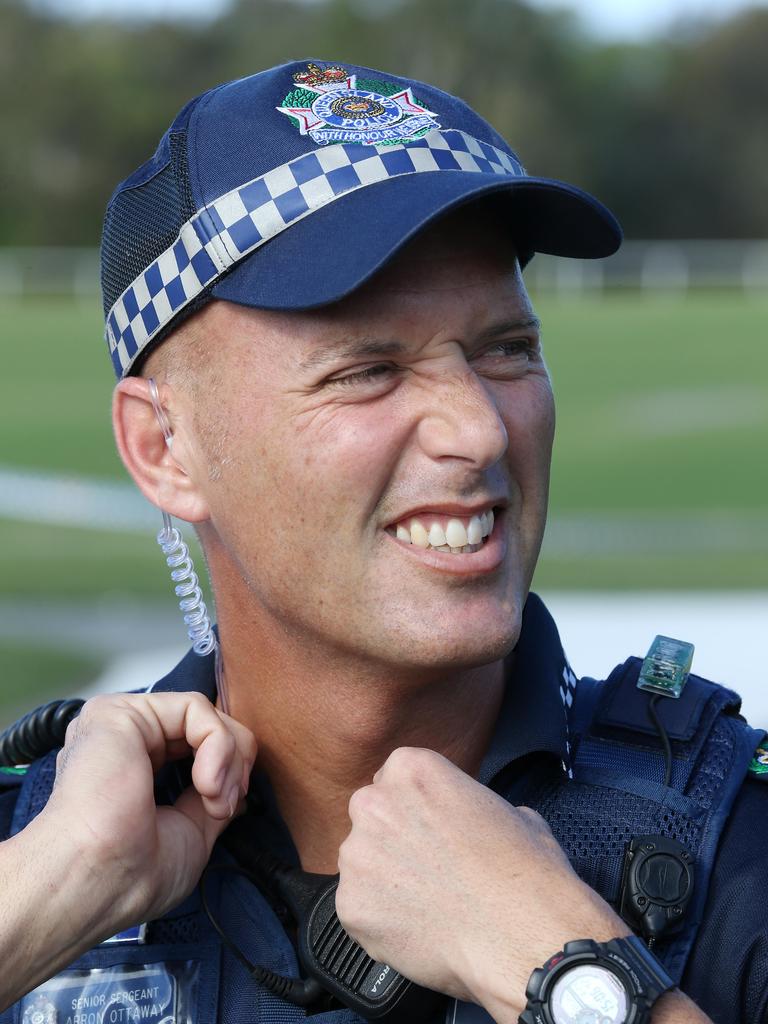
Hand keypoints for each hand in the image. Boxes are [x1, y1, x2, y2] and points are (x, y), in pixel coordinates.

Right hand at [44, 691, 256, 932]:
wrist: (95, 879)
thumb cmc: (129, 873)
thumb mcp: (192, 832)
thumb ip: (212, 797)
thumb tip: (236, 784)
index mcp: (134, 767)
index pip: (196, 746)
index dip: (230, 770)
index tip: (230, 807)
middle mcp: (125, 740)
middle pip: (204, 726)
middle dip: (235, 762)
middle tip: (228, 801)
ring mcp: (122, 723)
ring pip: (204, 715)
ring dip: (228, 757)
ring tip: (214, 796)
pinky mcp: (122, 711)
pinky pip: (194, 708)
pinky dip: (217, 743)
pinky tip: (206, 781)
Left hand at [336, 747, 626, 1019]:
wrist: (522, 936)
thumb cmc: (525, 871)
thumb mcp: (511, 811)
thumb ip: (470, 804)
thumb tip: (473, 819)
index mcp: (411, 768)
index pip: (396, 777)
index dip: (415, 805)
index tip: (431, 827)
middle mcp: (374, 804)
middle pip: (371, 815)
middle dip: (392, 837)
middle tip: (428, 866)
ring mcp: (357, 856)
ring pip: (361, 862)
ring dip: (384, 878)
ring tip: (426, 903)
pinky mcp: (350, 906)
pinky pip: (358, 908)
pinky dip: (380, 919)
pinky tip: (416, 929)